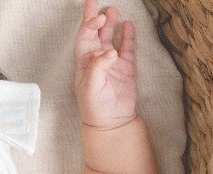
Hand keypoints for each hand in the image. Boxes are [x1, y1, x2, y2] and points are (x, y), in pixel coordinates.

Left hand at [74, 0, 137, 129]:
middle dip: (94, 17)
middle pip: (95, 34)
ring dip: (110, 24)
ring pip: (110, 38)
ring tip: (112, 11)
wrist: (112, 123)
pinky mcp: (126, 67)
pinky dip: (128, 37)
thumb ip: (98, 68)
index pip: (84, 39)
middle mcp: (97, 60)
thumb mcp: (90, 88)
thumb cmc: (95, 108)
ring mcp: (112, 62)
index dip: (89, 26)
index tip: (96, 18)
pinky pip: (127, 47)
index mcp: (84, 64)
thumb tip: (110, 51)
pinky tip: (128, 26)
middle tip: (94, 1)